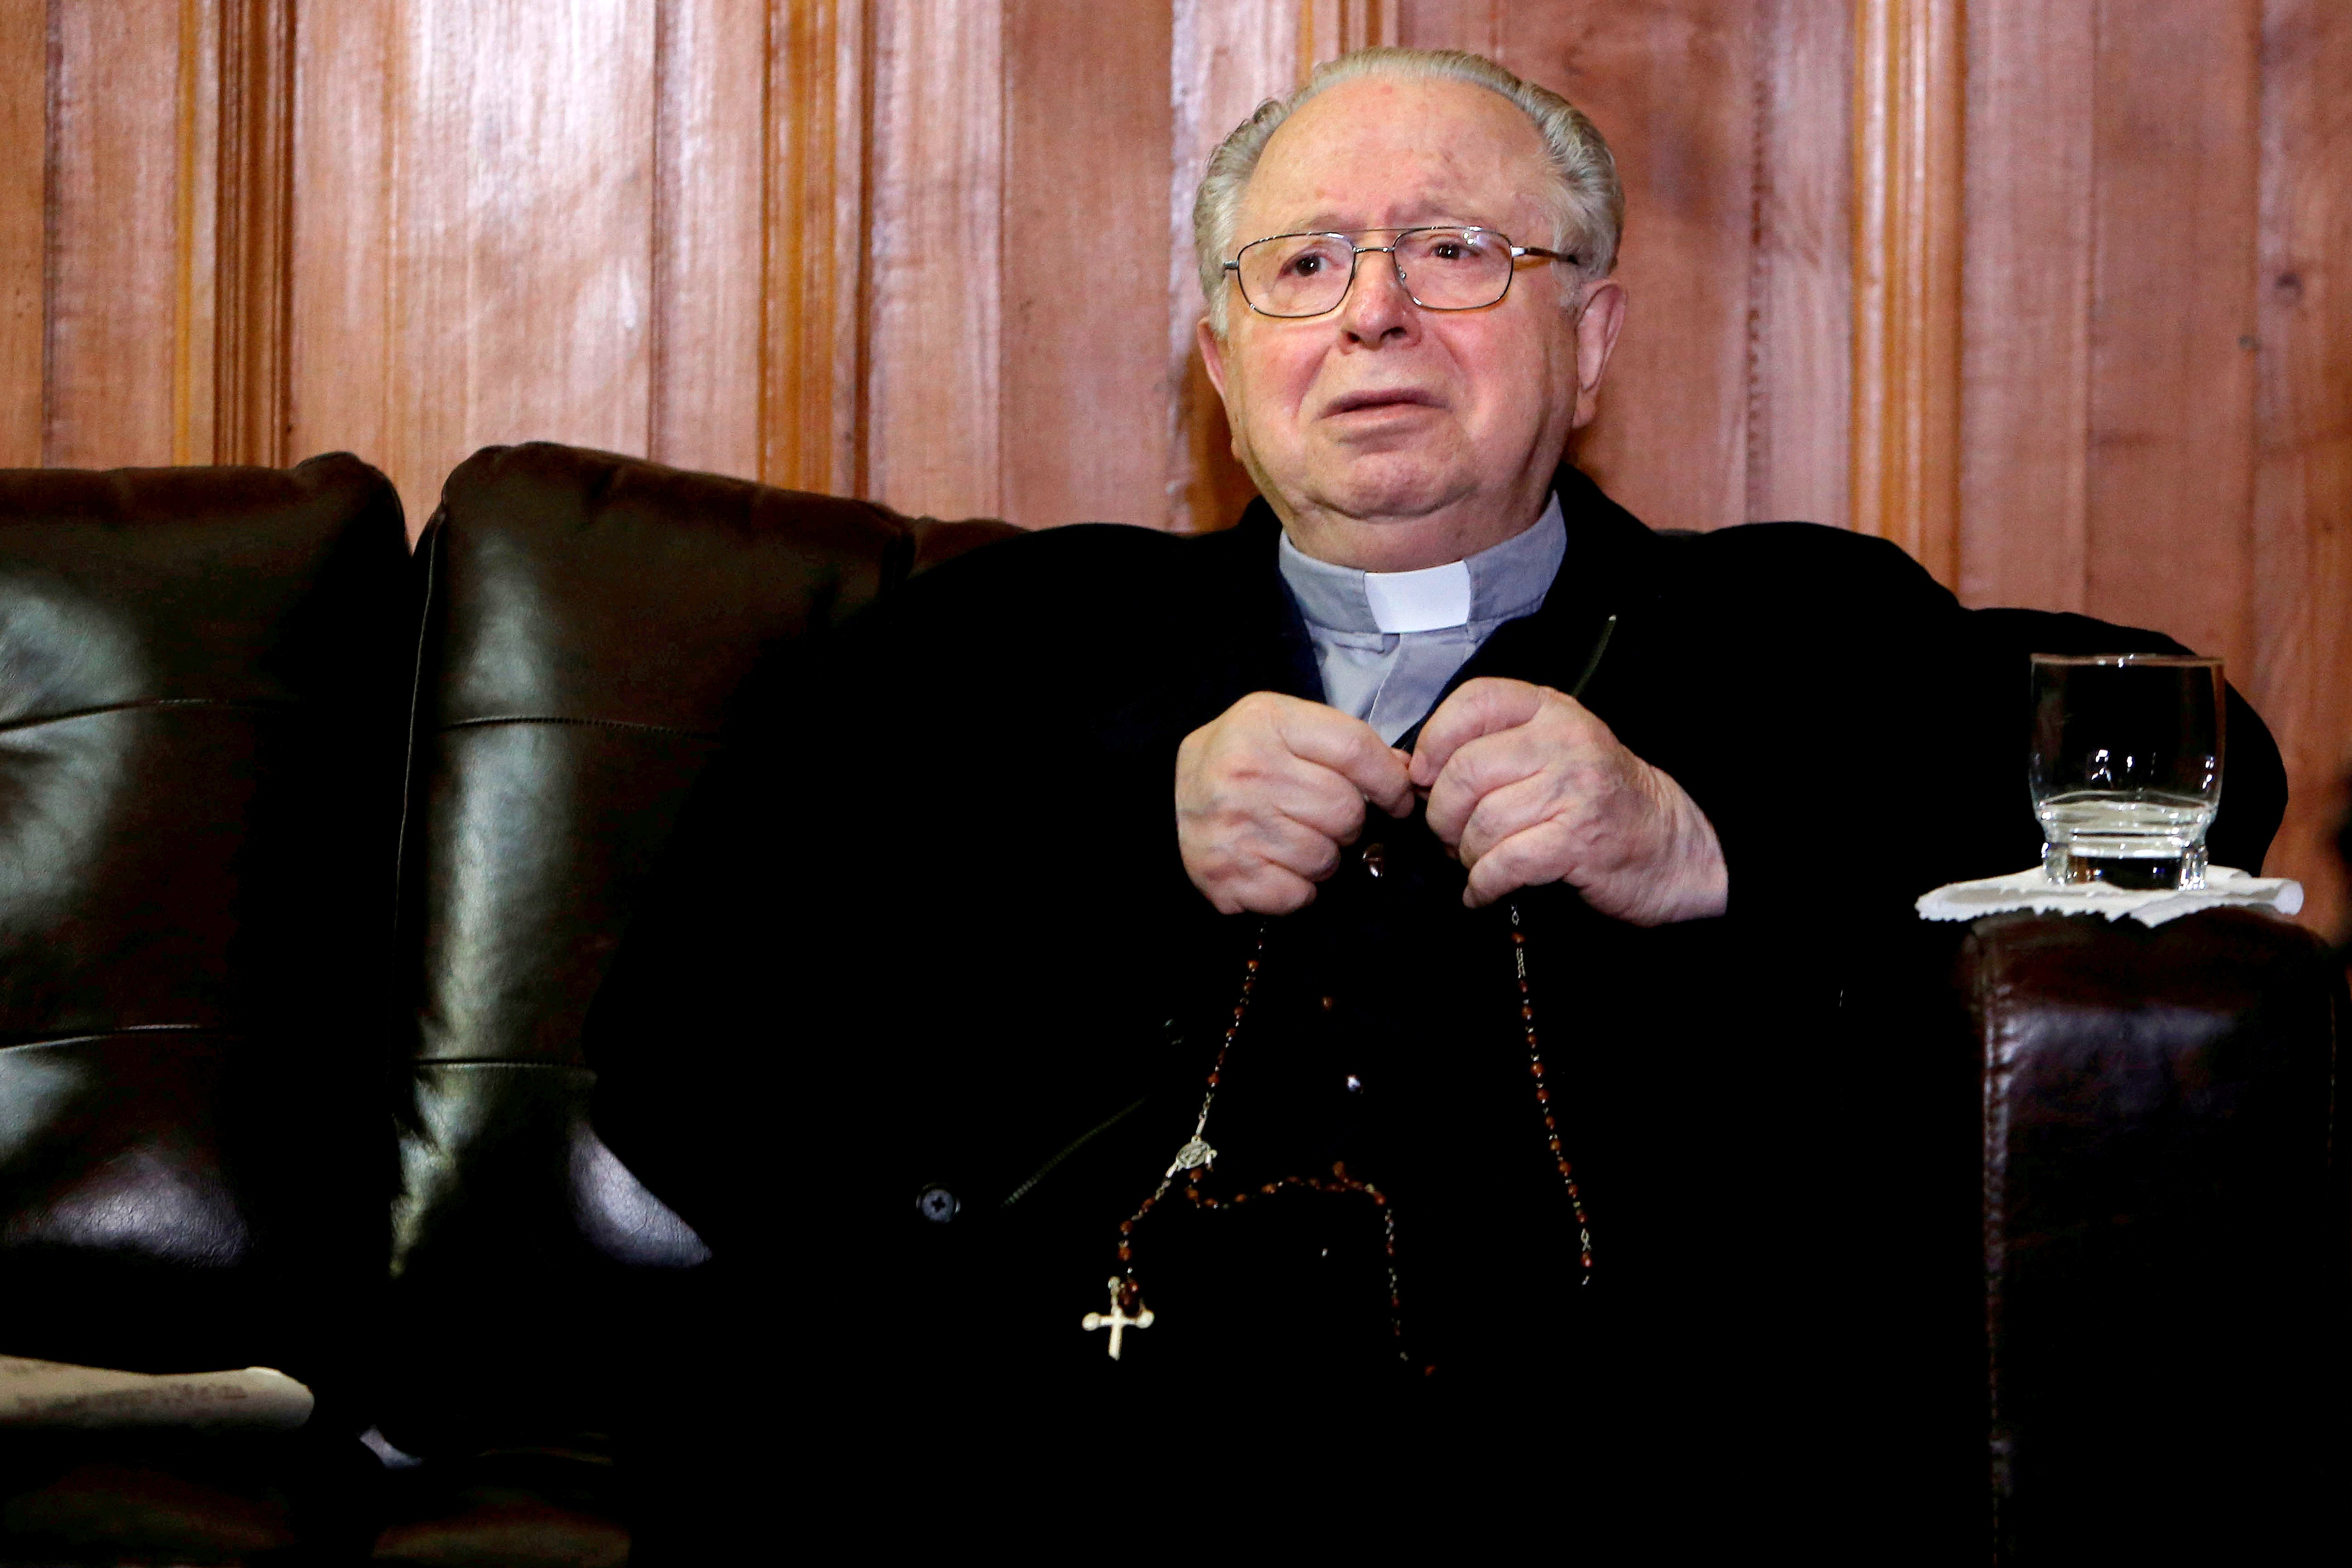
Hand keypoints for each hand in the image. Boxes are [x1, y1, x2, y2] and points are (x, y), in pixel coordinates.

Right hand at [1176, 692, 1413, 914]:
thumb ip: (1345, 743)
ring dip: (1323, 857)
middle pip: (1346, 811)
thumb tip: (1407, 774)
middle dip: (1348, 822)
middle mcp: (1246, 770)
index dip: (1391, 781)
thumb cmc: (1244, 759)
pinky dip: (1298, 888)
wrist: (1168, 795)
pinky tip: (1276, 866)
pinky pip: (1298, 894)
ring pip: (1326, 858)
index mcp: (1267, 722)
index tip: (1398, 799)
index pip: (1356, 750)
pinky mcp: (1223, 873)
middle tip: (1321, 818)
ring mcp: (1231, 824)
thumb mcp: (1286, 727)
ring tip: (1294, 839)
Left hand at [1412, 678, 1727, 922]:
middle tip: (1449, 835)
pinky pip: (1503, 862)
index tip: (1423, 775)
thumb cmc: (1597, 800)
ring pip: (1481, 821)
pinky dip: (1483, 884)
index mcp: (1551, 710)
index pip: (1474, 702)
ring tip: (1475, 861)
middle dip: (1442, 814)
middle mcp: (1564, 741)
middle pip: (1464, 771)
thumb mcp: (1552, 750)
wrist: (1668, 845)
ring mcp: (1574, 789)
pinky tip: (1483, 890)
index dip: (1434, 741)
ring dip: (1465, 854)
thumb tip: (1412, 768)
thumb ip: (1493, 746)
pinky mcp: (1577, 840)